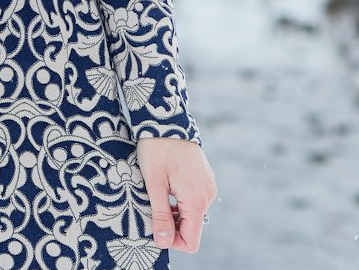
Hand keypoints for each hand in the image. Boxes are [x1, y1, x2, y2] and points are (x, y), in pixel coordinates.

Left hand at [136, 135, 216, 253]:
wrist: (167, 117)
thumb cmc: (157, 148)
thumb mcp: (154, 183)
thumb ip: (160, 214)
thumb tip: (162, 242)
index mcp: (196, 199)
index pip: (191, 240)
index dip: (172, 241)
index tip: (155, 226)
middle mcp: (207, 195)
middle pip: (191, 227)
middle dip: (170, 224)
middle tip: (151, 206)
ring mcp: (207, 185)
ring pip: (191, 213)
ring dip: (174, 212)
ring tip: (157, 193)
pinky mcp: (204, 177)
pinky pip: (193, 199)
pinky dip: (179, 200)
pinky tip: (166, 185)